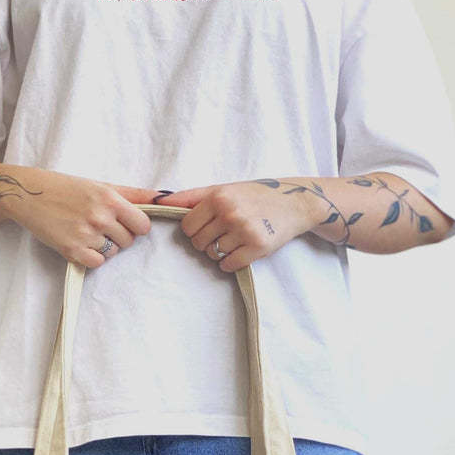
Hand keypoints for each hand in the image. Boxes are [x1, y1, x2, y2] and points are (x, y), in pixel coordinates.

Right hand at [3, 168, 164, 268]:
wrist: (29, 195)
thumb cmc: (66, 188)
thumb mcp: (100, 185)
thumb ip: (133, 194)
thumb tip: (163, 197)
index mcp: (110, 198)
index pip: (143, 225)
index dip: (136, 226)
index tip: (125, 223)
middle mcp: (100, 217)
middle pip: (129, 241)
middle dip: (119, 236)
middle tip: (99, 225)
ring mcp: (86, 235)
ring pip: (113, 253)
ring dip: (104, 246)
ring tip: (86, 231)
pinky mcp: (73, 250)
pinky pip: (97, 263)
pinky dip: (92, 256)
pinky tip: (80, 242)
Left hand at [152, 179, 314, 271]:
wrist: (295, 202)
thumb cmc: (254, 195)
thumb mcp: (223, 188)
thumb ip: (192, 196)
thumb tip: (159, 200)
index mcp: (218, 197)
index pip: (186, 225)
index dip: (194, 229)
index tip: (207, 226)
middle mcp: (229, 213)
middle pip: (197, 242)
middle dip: (206, 242)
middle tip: (223, 234)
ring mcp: (243, 231)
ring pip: (212, 255)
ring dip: (219, 253)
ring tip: (235, 240)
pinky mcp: (256, 248)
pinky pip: (228, 265)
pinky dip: (231, 262)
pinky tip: (242, 251)